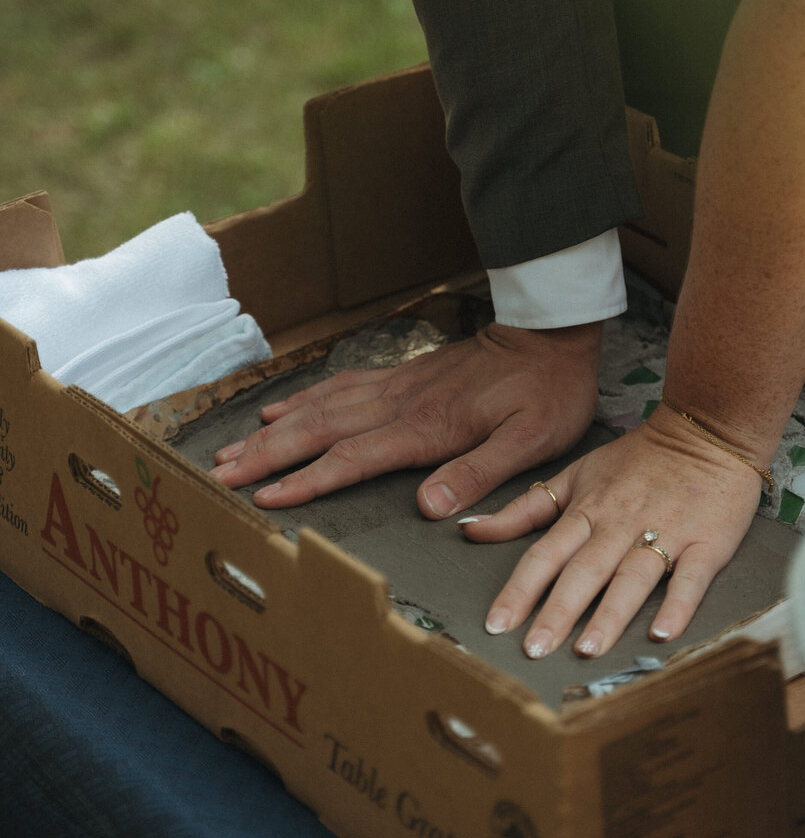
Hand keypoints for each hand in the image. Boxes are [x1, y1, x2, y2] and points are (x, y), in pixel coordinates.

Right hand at [209, 321, 603, 514]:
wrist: (551, 329)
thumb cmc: (547, 391)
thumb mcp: (530, 441)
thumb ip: (478, 473)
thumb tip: (429, 508)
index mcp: (426, 428)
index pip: (352, 460)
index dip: (306, 482)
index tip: (265, 499)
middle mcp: (401, 404)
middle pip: (319, 432)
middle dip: (267, 456)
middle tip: (221, 477)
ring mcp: (398, 386)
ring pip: (321, 408)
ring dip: (274, 431)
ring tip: (232, 450)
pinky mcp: (403, 374)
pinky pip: (341, 385)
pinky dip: (304, 398)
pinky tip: (281, 409)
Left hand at [461, 407, 763, 658]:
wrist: (706, 430)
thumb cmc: (638, 459)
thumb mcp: (575, 475)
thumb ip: (525, 508)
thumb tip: (470, 529)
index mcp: (587, 510)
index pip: (545, 555)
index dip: (519, 590)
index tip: (497, 625)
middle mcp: (621, 524)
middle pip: (584, 571)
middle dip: (557, 611)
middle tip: (535, 650)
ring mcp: (665, 533)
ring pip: (632, 577)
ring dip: (610, 614)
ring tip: (587, 649)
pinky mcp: (707, 543)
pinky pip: (691, 578)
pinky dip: (678, 605)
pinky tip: (663, 634)